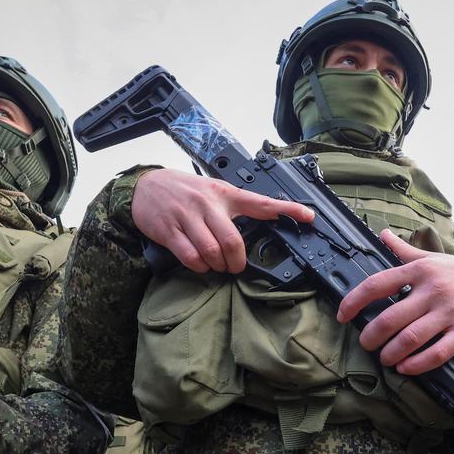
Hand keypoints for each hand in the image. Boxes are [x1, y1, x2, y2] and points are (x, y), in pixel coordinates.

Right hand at [131, 168, 313, 272]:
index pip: (262, 202)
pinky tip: (199, 263)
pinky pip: (191, 257)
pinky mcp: (169, 231)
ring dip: (217, 266)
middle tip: (234, 266)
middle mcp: (208, 204)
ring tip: (215, 264)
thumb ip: (237, 206)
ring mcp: (187, 217)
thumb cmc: (184, 191)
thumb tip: (266, 220)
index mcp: (225, 194)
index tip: (309, 216)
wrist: (144, 186)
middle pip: (233, 242)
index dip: (287, 210)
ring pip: (212, 252)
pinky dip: (199, 266)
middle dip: (236, 262)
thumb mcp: (213, 190)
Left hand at [336, 229, 453, 374]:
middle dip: (372, 336)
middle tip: (367, 344)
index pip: (377, 284)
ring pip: (411, 338)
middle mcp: (433, 290)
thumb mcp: (433, 257)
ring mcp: (449, 311)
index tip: (343, 315)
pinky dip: (417, 364)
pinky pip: (437, 352)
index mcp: (420, 270)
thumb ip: (405, 250)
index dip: (354, 301)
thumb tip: (383, 235)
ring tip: (385, 358)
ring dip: (391, 353)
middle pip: (390, 318)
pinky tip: (406, 367)